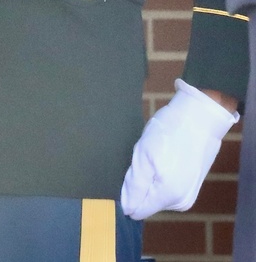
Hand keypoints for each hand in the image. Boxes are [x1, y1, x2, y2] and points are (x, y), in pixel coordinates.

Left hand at [120, 78, 238, 218]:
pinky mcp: (192, 185)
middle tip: (145, 158)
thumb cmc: (169, 132)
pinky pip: (166, 187)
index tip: (129, 172)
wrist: (199, 117)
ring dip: (150, 177)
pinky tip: (164, 156)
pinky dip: (160, 174)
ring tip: (155, 155)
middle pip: (147, 201)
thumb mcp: (144, 155)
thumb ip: (135, 185)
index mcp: (168, 196)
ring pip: (156, 193)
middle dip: (140, 182)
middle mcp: (180, 202)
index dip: (127, 194)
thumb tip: (129, 209)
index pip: (139, 209)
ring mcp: (188, 194)